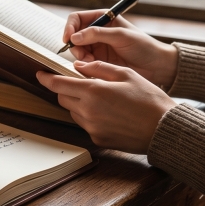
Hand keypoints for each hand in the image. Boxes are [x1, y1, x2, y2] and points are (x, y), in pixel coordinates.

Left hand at [37, 61, 174, 153]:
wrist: (164, 129)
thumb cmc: (149, 99)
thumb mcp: (126, 74)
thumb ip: (99, 68)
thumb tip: (78, 66)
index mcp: (93, 91)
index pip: (59, 84)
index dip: (46, 78)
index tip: (40, 74)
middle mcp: (88, 111)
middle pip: (63, 98)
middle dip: (66, 89)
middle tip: (80, 84)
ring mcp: (91, 127)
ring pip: (73, 112)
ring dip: (78, 103)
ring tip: (101, 99)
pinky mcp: (97, 139)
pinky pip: (85, 124)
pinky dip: (90, 117)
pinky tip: (109, 114)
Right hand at [64, 10, 177, 87]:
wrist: (156, 66)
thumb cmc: (143, 47)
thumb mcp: (121, 36)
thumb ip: (97, 34)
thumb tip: (74, 37)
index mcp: (103, 19)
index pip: (77, 18)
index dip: (70, 27)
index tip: (68, 38)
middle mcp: (97, 31)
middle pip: (74, 35)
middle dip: (75, 45)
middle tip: (82, 55)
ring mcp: (97, 46)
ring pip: (77, 49)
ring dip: (80, 56)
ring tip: (90, 62)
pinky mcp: (98, 60)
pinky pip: (83, 61)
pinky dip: (84, 64)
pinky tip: (93, 67)